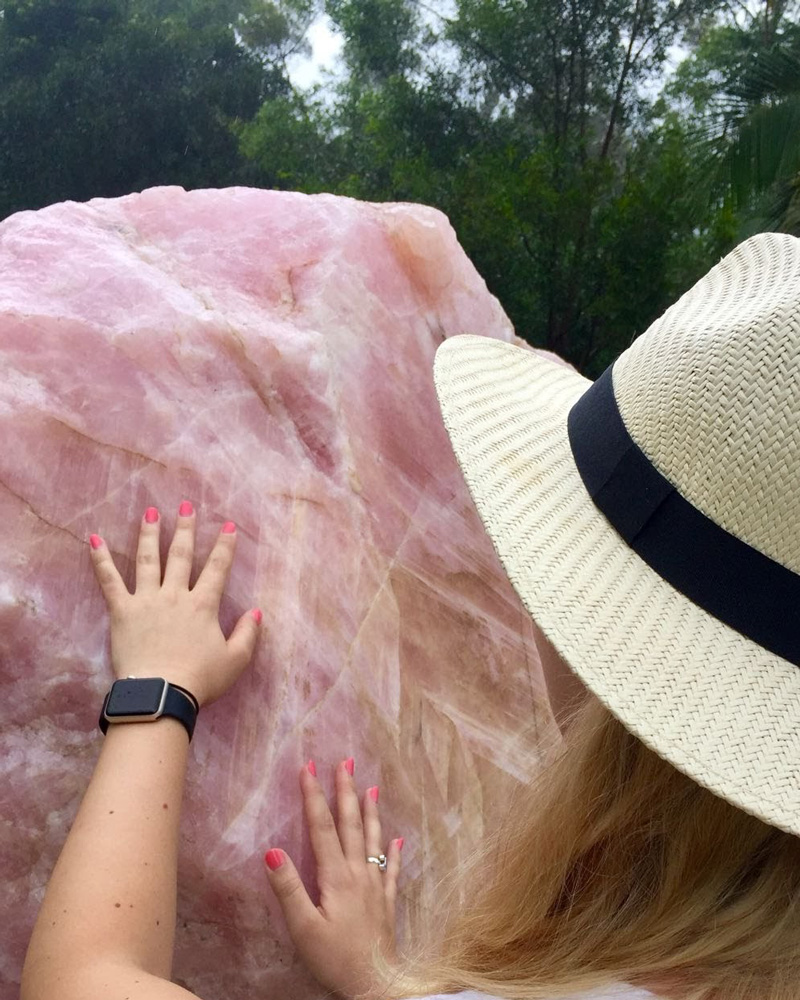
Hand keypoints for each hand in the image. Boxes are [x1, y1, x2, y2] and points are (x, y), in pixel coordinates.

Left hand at [89, 501, 261, 708]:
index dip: (225, 546)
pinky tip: (94, 539)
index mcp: (203, 605)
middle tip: (186, 506)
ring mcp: (147, 600)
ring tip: (151, 512)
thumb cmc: (199, 680)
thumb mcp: (235, 660)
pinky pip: (110, 581)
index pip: (217, 568)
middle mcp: (176, 594)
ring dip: (150, 534)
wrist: (161, 694)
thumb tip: (257, 611)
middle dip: (186, 529)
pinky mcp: (122, 611)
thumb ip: (247, 634)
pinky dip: (101, 560)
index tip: (230, 526)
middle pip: (182, 555)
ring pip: (149, 559)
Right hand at [264, 759, 403, 999]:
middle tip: (345, 761)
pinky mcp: (386, 902)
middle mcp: (358, 874)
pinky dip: (394, 850)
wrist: (376, 985)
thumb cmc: (335, 959)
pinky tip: (398, 837)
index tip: (308, 766)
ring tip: (371, 786)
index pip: (322, 828)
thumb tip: (271, 850)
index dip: (314, 796)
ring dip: (370, 811)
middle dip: (345, 791)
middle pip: (350, 825)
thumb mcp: (303, 928)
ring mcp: (375, 886)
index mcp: (335, 877)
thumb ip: (288, 889)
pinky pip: (391, 869)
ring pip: (372, 839)